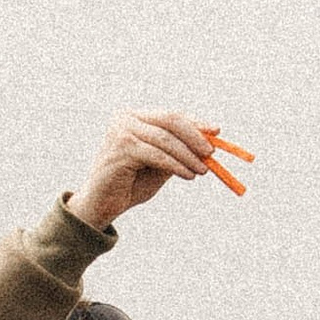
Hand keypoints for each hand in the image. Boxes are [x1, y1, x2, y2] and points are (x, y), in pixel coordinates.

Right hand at [66, 112, 230, 228]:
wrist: (103, 204)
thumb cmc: (132, 183)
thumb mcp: (162, 163)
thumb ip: (180, 151)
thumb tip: (211, 143)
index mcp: (134, 117)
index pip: (171, 116)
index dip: (195, 123)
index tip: (216, 131)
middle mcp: (125, 118)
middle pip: (170, 120)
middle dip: (195, 136)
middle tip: (211, 153)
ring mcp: (121, 131)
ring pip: (166, 139)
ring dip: (188, 156)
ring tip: (203, 171)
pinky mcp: (120, 148)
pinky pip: (157, 155)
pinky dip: (176, 165)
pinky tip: (188, 175)